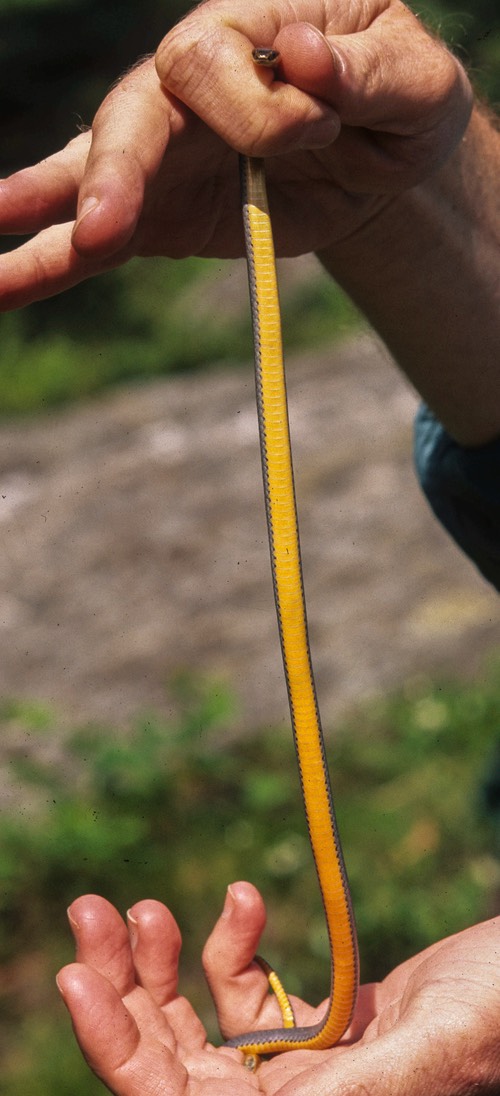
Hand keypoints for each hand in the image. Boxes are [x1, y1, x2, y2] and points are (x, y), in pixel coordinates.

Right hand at [0, 0, 471, 308]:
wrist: (384, 160)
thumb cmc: (398, 99)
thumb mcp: (411, 76)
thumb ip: (363, 69)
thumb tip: (302, 59)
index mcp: (243, 26)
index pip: (210, 59)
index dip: (255, 107)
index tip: (318, 130)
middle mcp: (188, 84)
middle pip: (131, 115)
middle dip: (116, 174)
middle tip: (108, 229)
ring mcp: (164, 150)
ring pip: (91, 174)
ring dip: (42, 211)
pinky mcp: (158, 214)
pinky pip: (92, 240)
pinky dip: (44, 263)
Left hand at [57, 884, 499, 1095]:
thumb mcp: (432, 1046)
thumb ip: (348, 1082)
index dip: (117, 1049)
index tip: (77, 978)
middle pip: (168, 1064)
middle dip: (121, 989)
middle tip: (91, 909)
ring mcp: (297, 1073)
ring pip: (194, 1029)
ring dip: (159, 965)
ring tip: (139, 907)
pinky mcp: (314, 1031)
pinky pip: (244, 993)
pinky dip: (231, 944)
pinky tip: (245, 898)